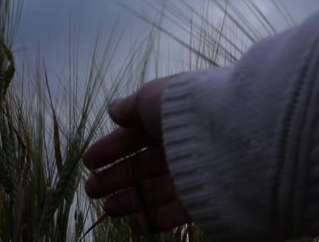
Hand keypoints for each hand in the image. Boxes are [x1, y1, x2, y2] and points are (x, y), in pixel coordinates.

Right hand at [83, 75, 190, 233]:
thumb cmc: (185, 108)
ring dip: (131, 200)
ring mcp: (193, 172)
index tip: (89, 161)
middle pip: (144, 165)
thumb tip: (113, 110)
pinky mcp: (204, 195)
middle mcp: (181, 146)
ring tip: (107, 208)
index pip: (136, 136)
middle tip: (91, 189)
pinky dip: (157, 217)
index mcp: (168, 121)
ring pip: (157, 189)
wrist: (229, 131)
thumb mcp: (153, 97)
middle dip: (116, 177)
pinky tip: (136, 222)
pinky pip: (178, 210)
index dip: (111, 148)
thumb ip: (131, 105)